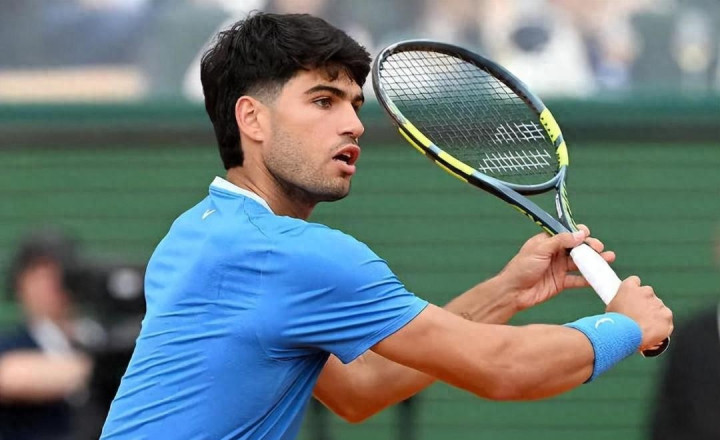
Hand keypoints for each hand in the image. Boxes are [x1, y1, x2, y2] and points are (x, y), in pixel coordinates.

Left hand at [498, 225, 614, 310]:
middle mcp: (554, 254)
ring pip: (581, 263)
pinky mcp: (560, 283)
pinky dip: (589, 279)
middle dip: (590, 247)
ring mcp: (558, 268)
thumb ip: (560, 241)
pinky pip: (578, 280)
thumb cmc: (521, 268)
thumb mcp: (540, 250)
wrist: (513, 292)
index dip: (579, 233)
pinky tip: (599, 277)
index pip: (567, 233)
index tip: (587, 234)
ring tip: (608, 259)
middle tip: (599, 248)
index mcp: (547, 242)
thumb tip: (580, 234)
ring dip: (594, 262)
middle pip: (577, 248)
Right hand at [607, 276, 672, 350]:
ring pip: (658, 307)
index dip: (634, 290)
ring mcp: (658, 303)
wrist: (625, 336)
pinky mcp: (667, 315)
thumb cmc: (614, 323)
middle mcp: (646, 291)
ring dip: (653, 313)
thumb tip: (624, 306)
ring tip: (644, 326)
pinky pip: (665, 318)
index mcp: (629, 287)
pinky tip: (653, 331)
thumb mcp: (611, 308)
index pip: (635, 281)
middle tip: (638, 315)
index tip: (632, 297)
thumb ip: (621, 302)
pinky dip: (661, 324)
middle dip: (645, 303)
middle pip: (648, 294)